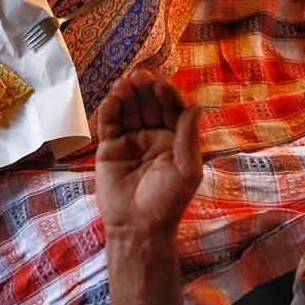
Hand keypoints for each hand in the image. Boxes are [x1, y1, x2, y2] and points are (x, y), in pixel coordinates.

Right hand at [96, 69, 202, 235]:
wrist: (138, 228)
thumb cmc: (167, 202)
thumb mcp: (187, 170)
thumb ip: (189, 138)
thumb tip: (196, 106)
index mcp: (174, 139)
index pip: (172, 109)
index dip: (167, 95)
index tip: (161, 83)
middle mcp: (152, 136)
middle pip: (148, 104)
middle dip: (144, 90)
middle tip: (139, 76)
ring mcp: (130, 140)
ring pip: (128, 110)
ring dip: (126, 95)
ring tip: (123, 84)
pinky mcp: (110, 148)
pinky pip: (109, 124)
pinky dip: (109, 110)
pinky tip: (111, 100)